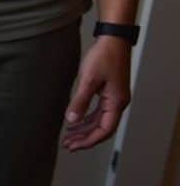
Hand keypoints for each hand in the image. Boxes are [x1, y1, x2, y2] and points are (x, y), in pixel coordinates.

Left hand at [63, 36, 132, 150]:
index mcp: (116, 102)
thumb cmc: (103, 57)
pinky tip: (75, 121)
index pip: (105, 130)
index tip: (74, 146)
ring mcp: (114, 98)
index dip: (89, 140)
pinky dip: (87, 119)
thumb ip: (80, 101)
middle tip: (67, 145)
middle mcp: (118, 103)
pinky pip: (98, 112)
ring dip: (84, 129)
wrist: (112, 40)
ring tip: (68, 136)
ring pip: (99, 120)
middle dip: (84, 138)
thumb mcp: (88, 80)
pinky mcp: (109, 93)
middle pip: (102, 128)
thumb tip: (72, 121)